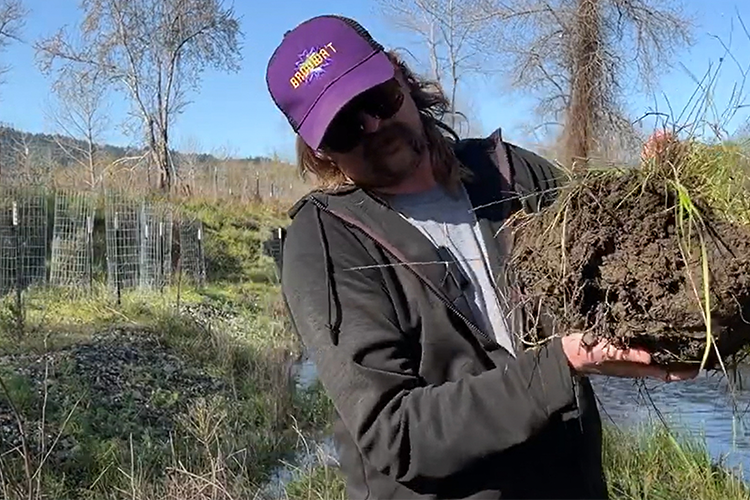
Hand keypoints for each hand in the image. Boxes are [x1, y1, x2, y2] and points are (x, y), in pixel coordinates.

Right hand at [561, 333, 698, 381]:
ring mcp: (631, 352)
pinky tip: (660, 326)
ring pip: (657, 351)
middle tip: (699, 346)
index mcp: (636, 367)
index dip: (683, 372)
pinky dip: (654, 337)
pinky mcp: (623, 342)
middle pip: (665, 361)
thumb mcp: (607, 355)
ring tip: (686, 334)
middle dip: (681, 356)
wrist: (569, 352)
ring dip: (670, 346)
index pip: (666, 372)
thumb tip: (650, 358)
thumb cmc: (588, 355)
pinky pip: (644, 342)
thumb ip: (627, 355)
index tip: (700, 366)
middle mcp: (637, 360)